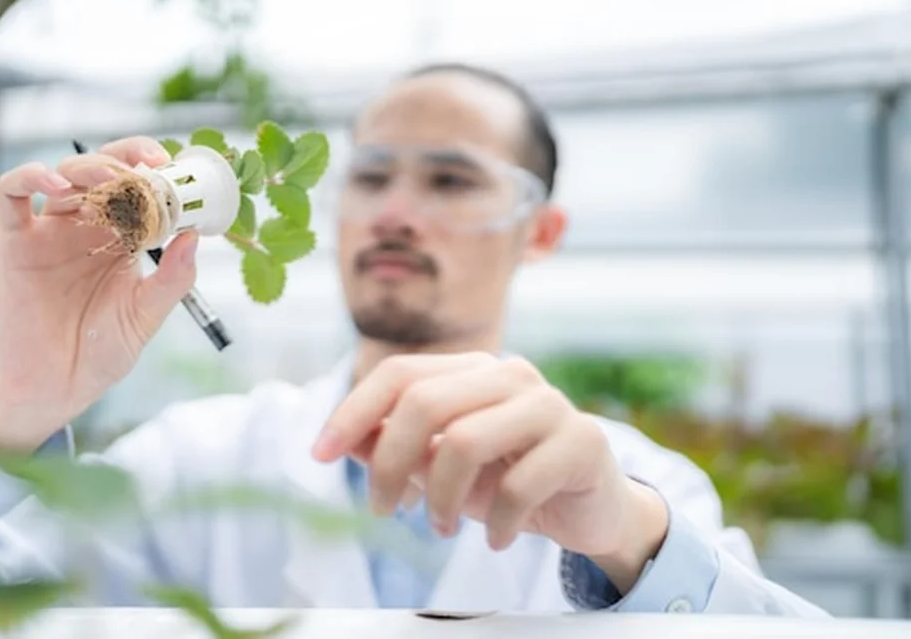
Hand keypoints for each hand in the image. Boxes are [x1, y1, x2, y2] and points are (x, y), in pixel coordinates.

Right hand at [0, 137, 198, 451]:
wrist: (57, 386)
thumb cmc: (102, 352)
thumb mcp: (145, 316)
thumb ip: (172, 279)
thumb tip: (195, 237)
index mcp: (122, 238)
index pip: (139, 188)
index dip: (156, 170)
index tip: (177, 167)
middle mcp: (87, 227)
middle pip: (105, 171)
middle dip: (128, 159)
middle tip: (151, 163)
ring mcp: (50, 230)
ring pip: (65, 175)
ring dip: (90, 167)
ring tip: (114, 178)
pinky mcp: (15, 241)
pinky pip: (12, 193)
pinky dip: (30, 176)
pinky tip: (55, 185)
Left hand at [312, 352, 668, 592]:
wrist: (591, 508)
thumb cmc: (508, 480)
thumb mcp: (443, 468)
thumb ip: (398, 449)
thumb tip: (347, 442)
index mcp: (472, 370)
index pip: (399, 372)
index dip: (352, 411)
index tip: (319, 455)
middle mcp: (510, 374)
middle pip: (424, 402)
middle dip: (390, 463)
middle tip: (384, 511)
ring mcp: (549, 404)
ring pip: (465, 440)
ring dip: (440, 497)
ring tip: (439, 528)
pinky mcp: (581, 441)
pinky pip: (518, 485)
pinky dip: (495, 523)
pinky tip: (495, 540)